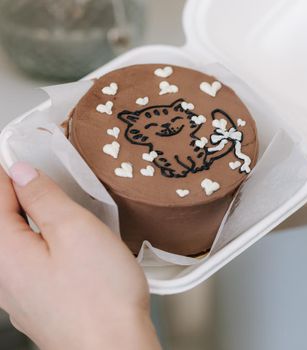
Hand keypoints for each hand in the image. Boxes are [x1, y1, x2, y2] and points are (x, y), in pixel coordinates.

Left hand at [0, 162, 160, 349]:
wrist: (114, 349)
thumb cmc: (101, 297)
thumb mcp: (75, 230)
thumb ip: (44, 198)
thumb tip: (22, 173)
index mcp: (5, 252)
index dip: (10, 171)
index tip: (26, 154)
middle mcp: (4, 276)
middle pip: (3, 223)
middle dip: (21, 196)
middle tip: (47, 177)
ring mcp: (19, 295)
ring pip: (17, 245)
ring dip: (34, 222)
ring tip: (62, 209)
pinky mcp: (40, 306)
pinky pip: (31, 266)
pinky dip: (44, 247)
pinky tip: (70, 248)